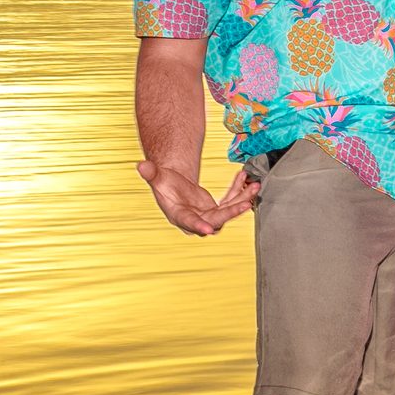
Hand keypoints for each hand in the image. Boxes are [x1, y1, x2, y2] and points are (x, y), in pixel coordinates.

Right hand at [136, 158, 259, 235]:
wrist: (174, 186)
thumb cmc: (164, 183)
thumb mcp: (157, 176)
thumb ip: (150, 173)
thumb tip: (140, 165)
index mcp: (179, 215)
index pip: (189, 222)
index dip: (198, 225)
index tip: (208, 228)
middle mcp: (196, 219)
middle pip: (216, 219)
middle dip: (232, 211)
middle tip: (246, 202)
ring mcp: (208, 215)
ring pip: (229, 211)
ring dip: (243, 199)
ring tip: (254, 186)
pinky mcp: (217, 209)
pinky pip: (232, 201)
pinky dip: (239, 190)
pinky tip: (243, 177)